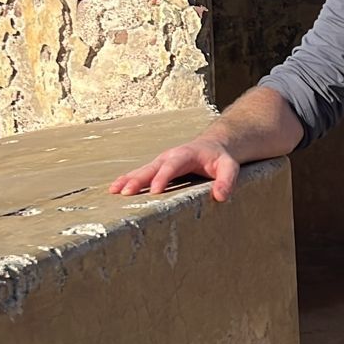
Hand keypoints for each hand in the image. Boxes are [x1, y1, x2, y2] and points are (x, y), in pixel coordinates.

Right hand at [109, 134, 241, 203]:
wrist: (213, 146)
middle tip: (126, 192)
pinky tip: (115, 190)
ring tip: (114, 191)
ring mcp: (161, 162)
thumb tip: (220, 196)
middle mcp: (169, 157)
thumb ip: (226, 180)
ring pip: (142, 170)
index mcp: (186, 154)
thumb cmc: (220, 159)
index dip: (163, 177)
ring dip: (128, 180)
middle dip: (138, 179)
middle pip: (152, 168)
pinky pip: (140, 173)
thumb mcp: (229, 167)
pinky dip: (127, 180)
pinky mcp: (157, 168)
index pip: (173, 165)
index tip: (155, 191)